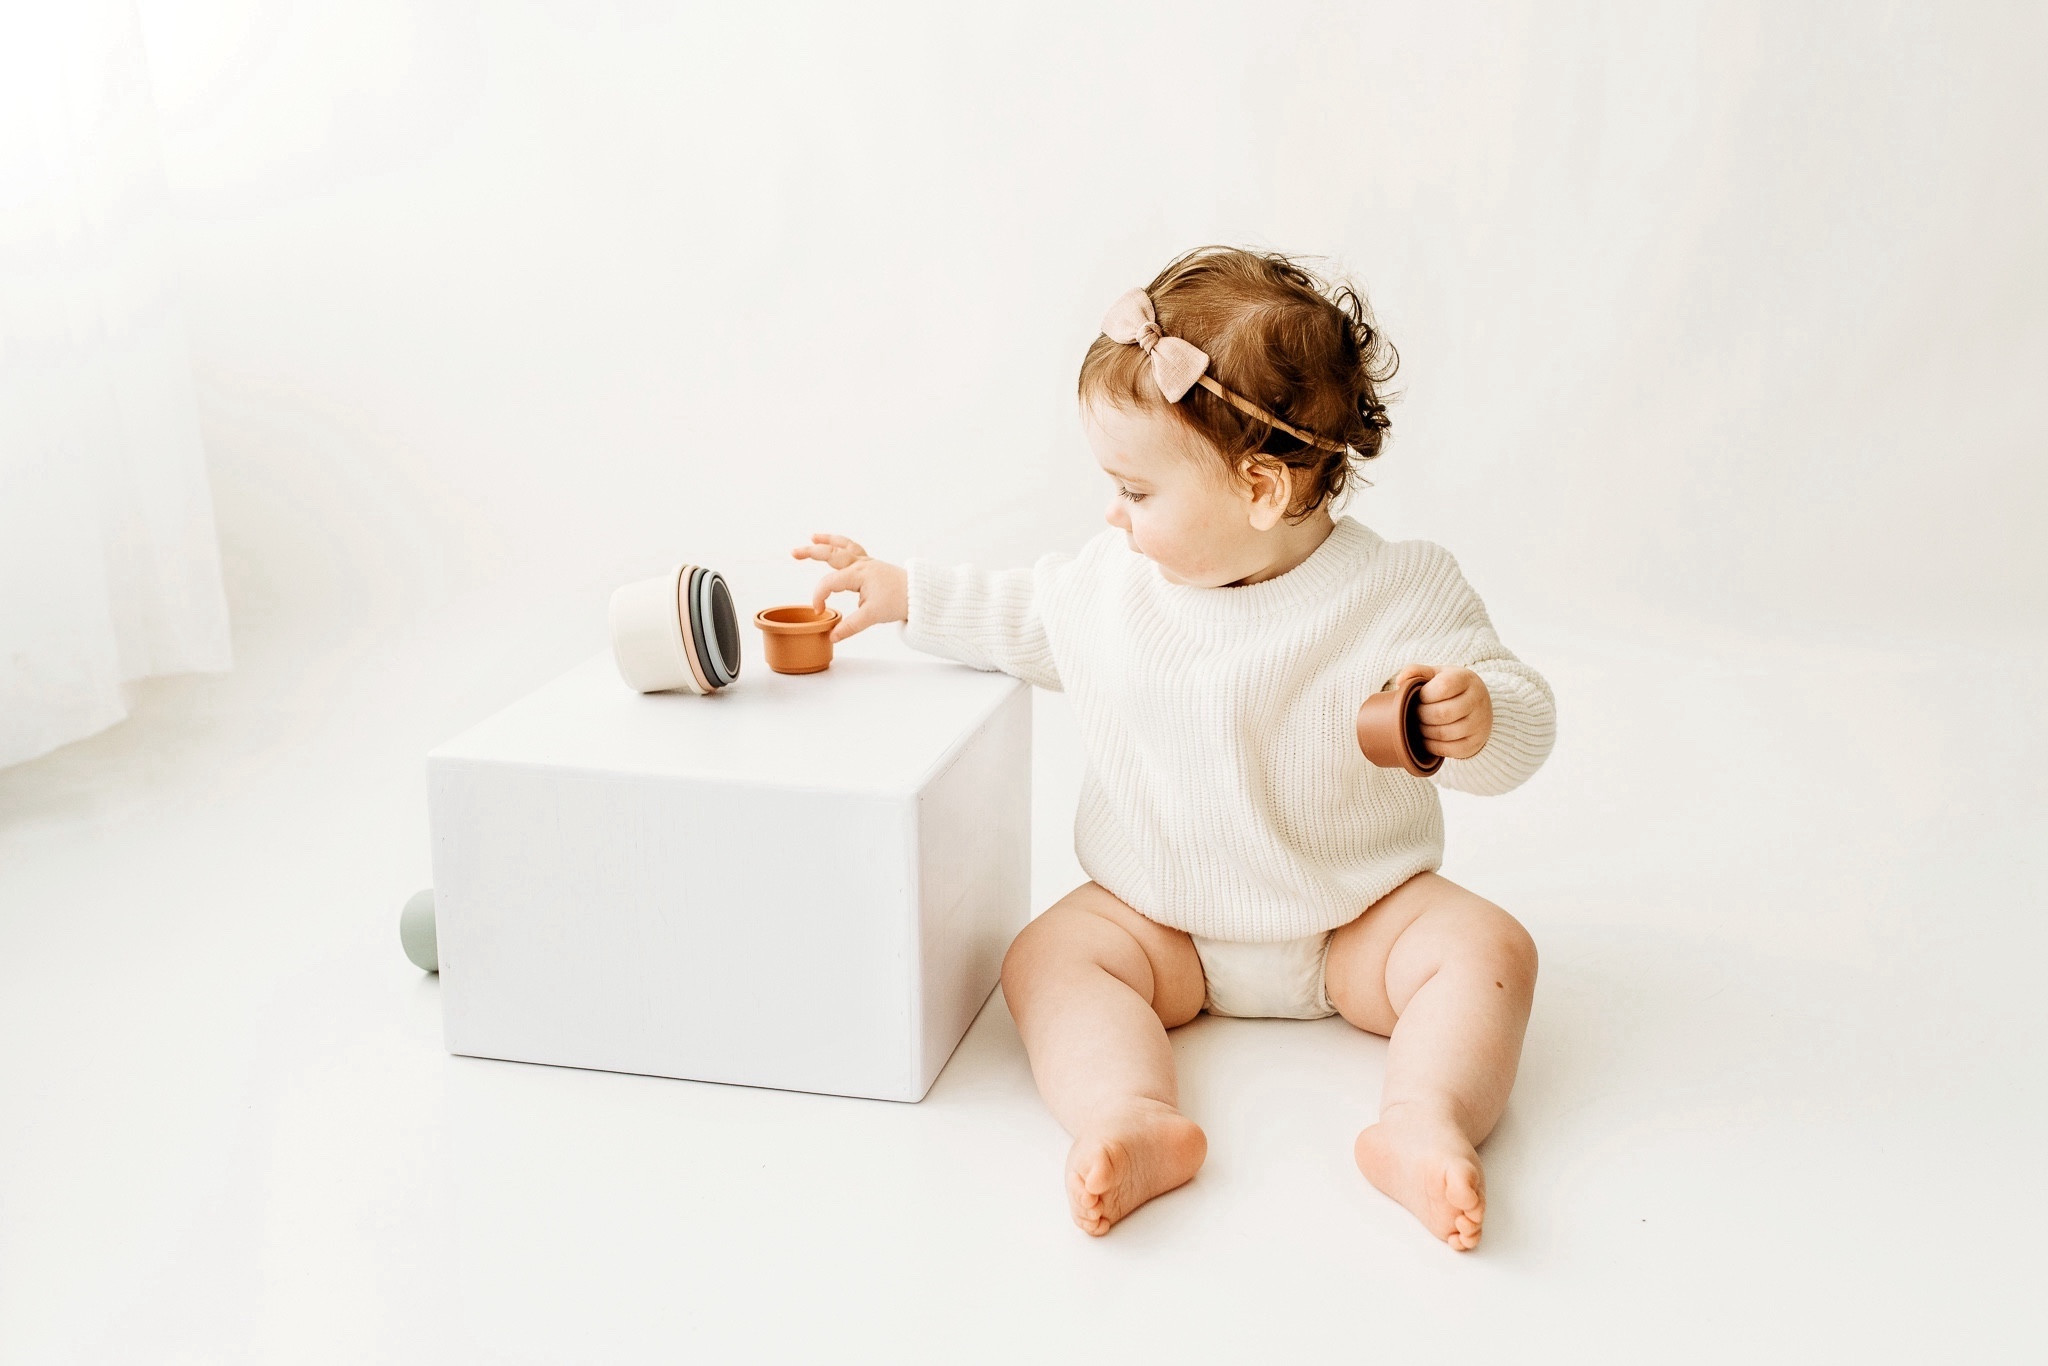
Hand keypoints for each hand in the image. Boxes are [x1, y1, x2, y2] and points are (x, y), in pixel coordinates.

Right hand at [790, 532, 907, 643]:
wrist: (920, 595)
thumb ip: (850, 626)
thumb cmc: (899, 601)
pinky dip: (842, 545)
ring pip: (843, 546)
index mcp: (859, 574)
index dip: (819, 597)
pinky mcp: (871, 565)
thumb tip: (832, 636)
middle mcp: (861, 564)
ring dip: (827, 541)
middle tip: (794, 553)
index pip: (829, 583)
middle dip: (811, 552)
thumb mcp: (873, 616)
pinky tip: (834, 544)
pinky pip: (853, 549)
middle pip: (831, 553)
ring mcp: (866, 562)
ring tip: (813, 537)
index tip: (819, 612)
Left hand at [1407, 665, 1491, 759]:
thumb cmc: (1451, 687)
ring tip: (1420, 725)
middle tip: (1415, 714)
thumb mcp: (1437, 674)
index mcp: (1466, 679)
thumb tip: (1399, 681)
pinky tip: (1427, 738)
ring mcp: (1479, 723)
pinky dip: (1432, 746)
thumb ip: (1417, 672)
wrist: (1480, 705)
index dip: (1424, 695)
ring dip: (1425, 731)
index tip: (1419, 697)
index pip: (1443, 688)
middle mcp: (1477, 700)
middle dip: (1421, 716)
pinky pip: (1449, 749)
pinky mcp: (1475, 743)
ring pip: (1444, 733)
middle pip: (1442, 713)